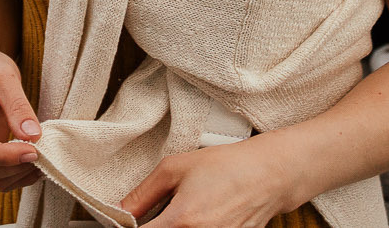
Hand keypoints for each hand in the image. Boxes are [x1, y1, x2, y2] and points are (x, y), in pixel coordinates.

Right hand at [0, 42, 41, 191]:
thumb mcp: (4, 76)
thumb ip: (18, 105)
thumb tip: (33, 136)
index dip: (4, 156)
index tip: (33, 150)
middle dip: (14, 166)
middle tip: (43, 153)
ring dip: (16, 175)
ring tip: (42, 158)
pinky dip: (15, 175)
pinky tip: (33, 162)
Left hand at [120, 141, 291, 227]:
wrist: (268, 175)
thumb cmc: (226, 166)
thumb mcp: (175, 168)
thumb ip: (142, 194)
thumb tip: (120, 212)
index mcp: (182, 221)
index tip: (130, 223)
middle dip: (156, 226)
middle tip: (160, 213)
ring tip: (185, 213)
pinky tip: (202, 216)